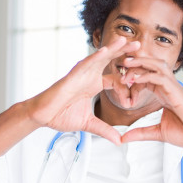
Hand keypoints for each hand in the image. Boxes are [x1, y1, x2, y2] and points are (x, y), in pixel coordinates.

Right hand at [25, 36, 139, 144]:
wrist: (43, 116)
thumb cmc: (60, 115)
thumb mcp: (89, 124)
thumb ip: (105, 130)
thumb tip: (119, 141)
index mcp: (94, 84)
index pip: (115, 77)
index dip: (127, 81)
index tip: (137, 89)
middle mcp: (89, 76)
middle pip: (110, 61)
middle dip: (124, 52)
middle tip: (140, 45)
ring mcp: (80, 74)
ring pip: (99, 57)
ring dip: (112, 48)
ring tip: (126, 40)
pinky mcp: (72, 76)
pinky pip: (85, 64)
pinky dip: (95, 57)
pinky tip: (106, 50)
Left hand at [118, 57, 182, 147]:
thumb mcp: (159, 133)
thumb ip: (141, 133)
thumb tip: (123, 138)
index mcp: (164, 93)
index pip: (146, 77)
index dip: (133, 77)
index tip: (120, 84)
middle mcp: (169, 87)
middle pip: (151, 65)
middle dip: (135, 62)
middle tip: (119, 64)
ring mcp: (173, 87)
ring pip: (156, 65)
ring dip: (141, 63)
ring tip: (125, 63)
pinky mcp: (176, 91)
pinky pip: (160, 77)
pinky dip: (146, 75)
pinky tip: (135, 79)